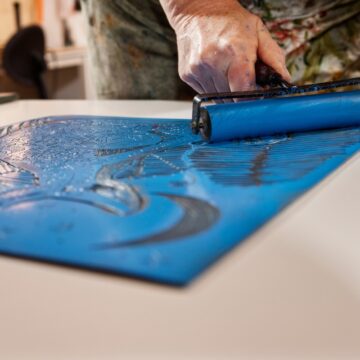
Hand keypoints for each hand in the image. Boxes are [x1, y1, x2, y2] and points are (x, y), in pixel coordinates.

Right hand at [160, 0, 290, 92]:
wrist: (197, 10)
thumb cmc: (229, 20)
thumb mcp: (258, 31)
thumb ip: (273, 57)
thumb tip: (284, 79)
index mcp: (234, 52)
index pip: (243, 92)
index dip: (250, 99)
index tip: (255, 97)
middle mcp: (212, 62)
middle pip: (230, 97)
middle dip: (239, 93)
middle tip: (242, 79)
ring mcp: (197, 70)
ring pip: (216, 97)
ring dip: (225, 90)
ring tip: (226, 71)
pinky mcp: (187, 74)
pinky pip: (204, 92)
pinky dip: (212, 86)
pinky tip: (214, 70)